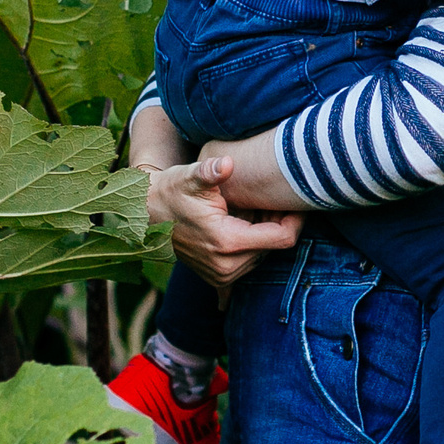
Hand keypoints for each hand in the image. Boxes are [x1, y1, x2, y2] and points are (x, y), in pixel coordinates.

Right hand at [147, 156, 300, 288]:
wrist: (147, 212)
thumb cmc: (172, 191)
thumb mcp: (190, 177)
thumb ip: (210, 171)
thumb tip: (226, 164)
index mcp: (227, 243)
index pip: (282, 238)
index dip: (295, 219)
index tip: (295, 200)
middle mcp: (227, 267)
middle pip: (274, 246)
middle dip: (276, 222)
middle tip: (267, 198)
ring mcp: (221, 276)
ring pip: (263, 254)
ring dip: (262, 232)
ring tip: (248, 208)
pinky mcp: (217, 279)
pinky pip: (249, 265)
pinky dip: (252, 249)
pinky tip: (245, 230)